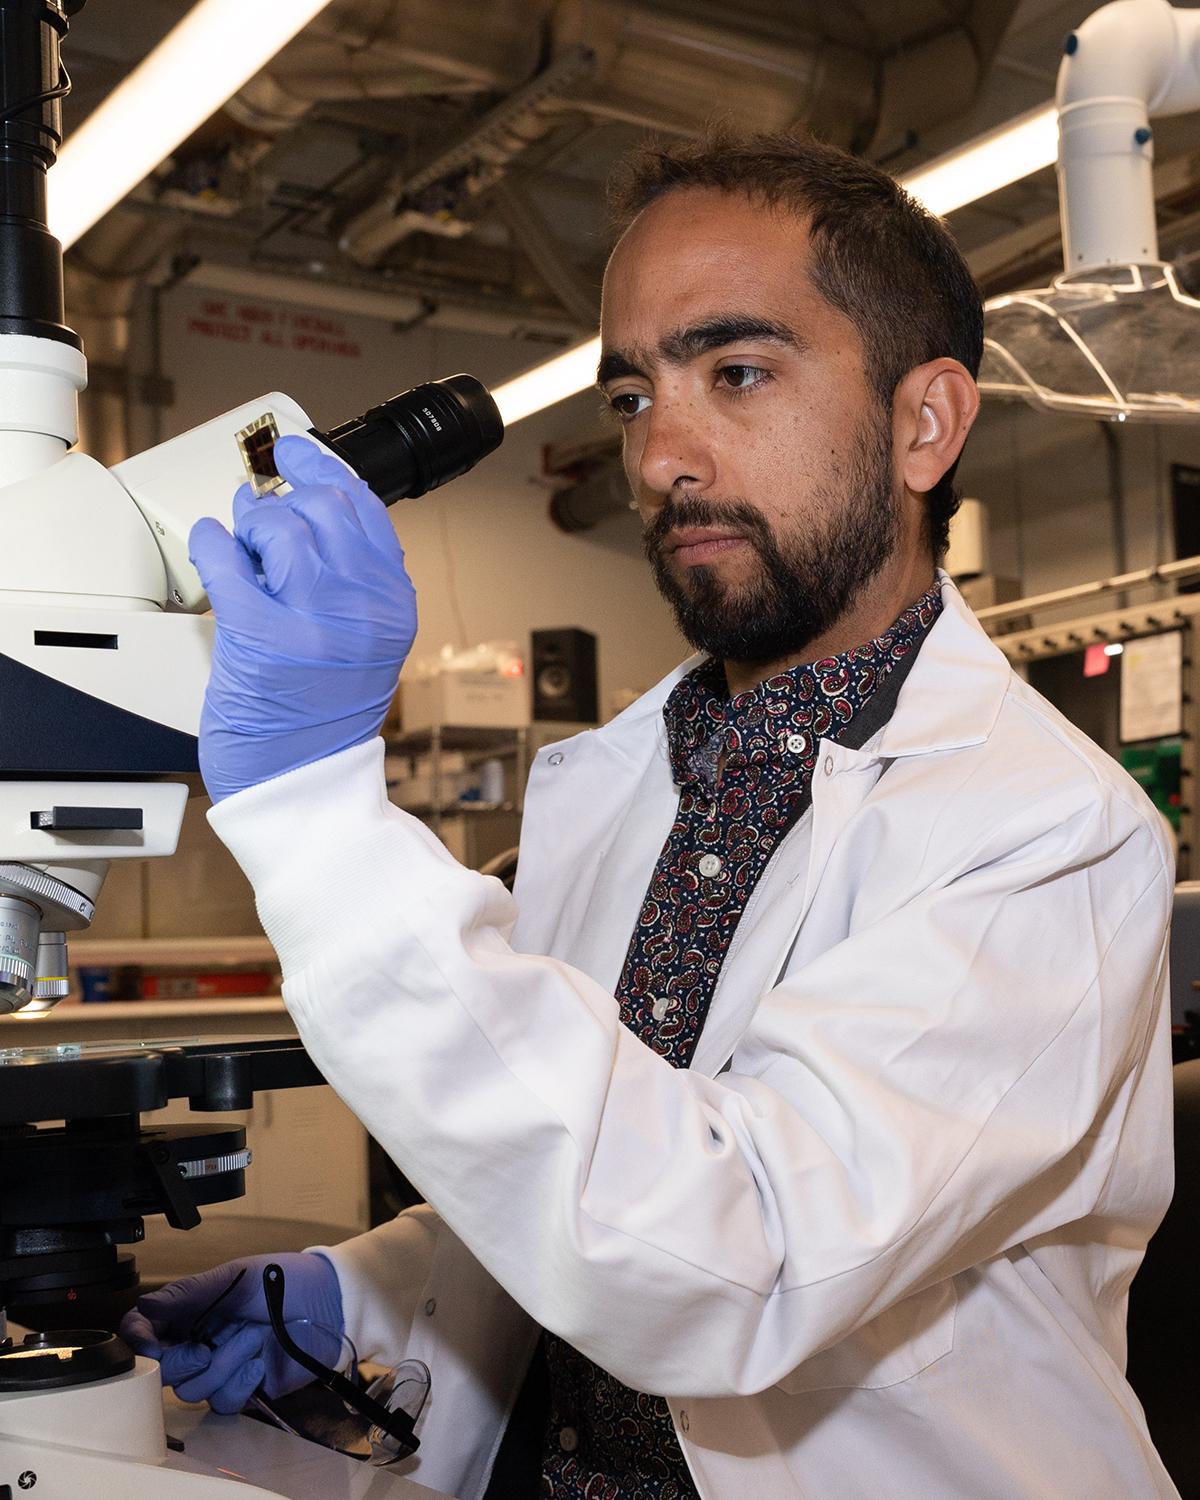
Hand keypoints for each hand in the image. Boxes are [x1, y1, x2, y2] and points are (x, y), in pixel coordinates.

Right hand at [119, 1250, 342, 1412]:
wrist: (329, 1302)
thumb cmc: (285, 1280)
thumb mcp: (236, 1277)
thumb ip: (190, 1293)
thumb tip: (145, 1305)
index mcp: (190, 1310)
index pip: (144, 1330)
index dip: (139, 1342)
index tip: (152, 1347)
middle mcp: (199, 1340)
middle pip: (161, 1370)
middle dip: (181, 1363)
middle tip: (205, 1349)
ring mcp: (220, 1367)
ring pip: (192, 1390)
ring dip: (223, 1366)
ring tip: (253, 1338)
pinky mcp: (243, 1389)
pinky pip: (223, 1403)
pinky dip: (239, 1385)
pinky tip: (259, 1364)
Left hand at [189, 435, 416, 801]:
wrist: (304, 781)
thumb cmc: (326, 717)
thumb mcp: (368, 642)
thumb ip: (353, 580)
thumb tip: (305, 512)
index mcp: (392, 604)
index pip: (365, 509)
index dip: (324, 470)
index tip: (297, 452)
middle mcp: (360, 606)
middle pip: (321, 507)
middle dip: (282, 503)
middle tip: (262, 521)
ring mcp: (312, 620)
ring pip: (277, 525)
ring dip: (249, 525)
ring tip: (243, 547)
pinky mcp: (259, 635)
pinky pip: (226, 558)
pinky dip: (211, 542)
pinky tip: (212, 546)